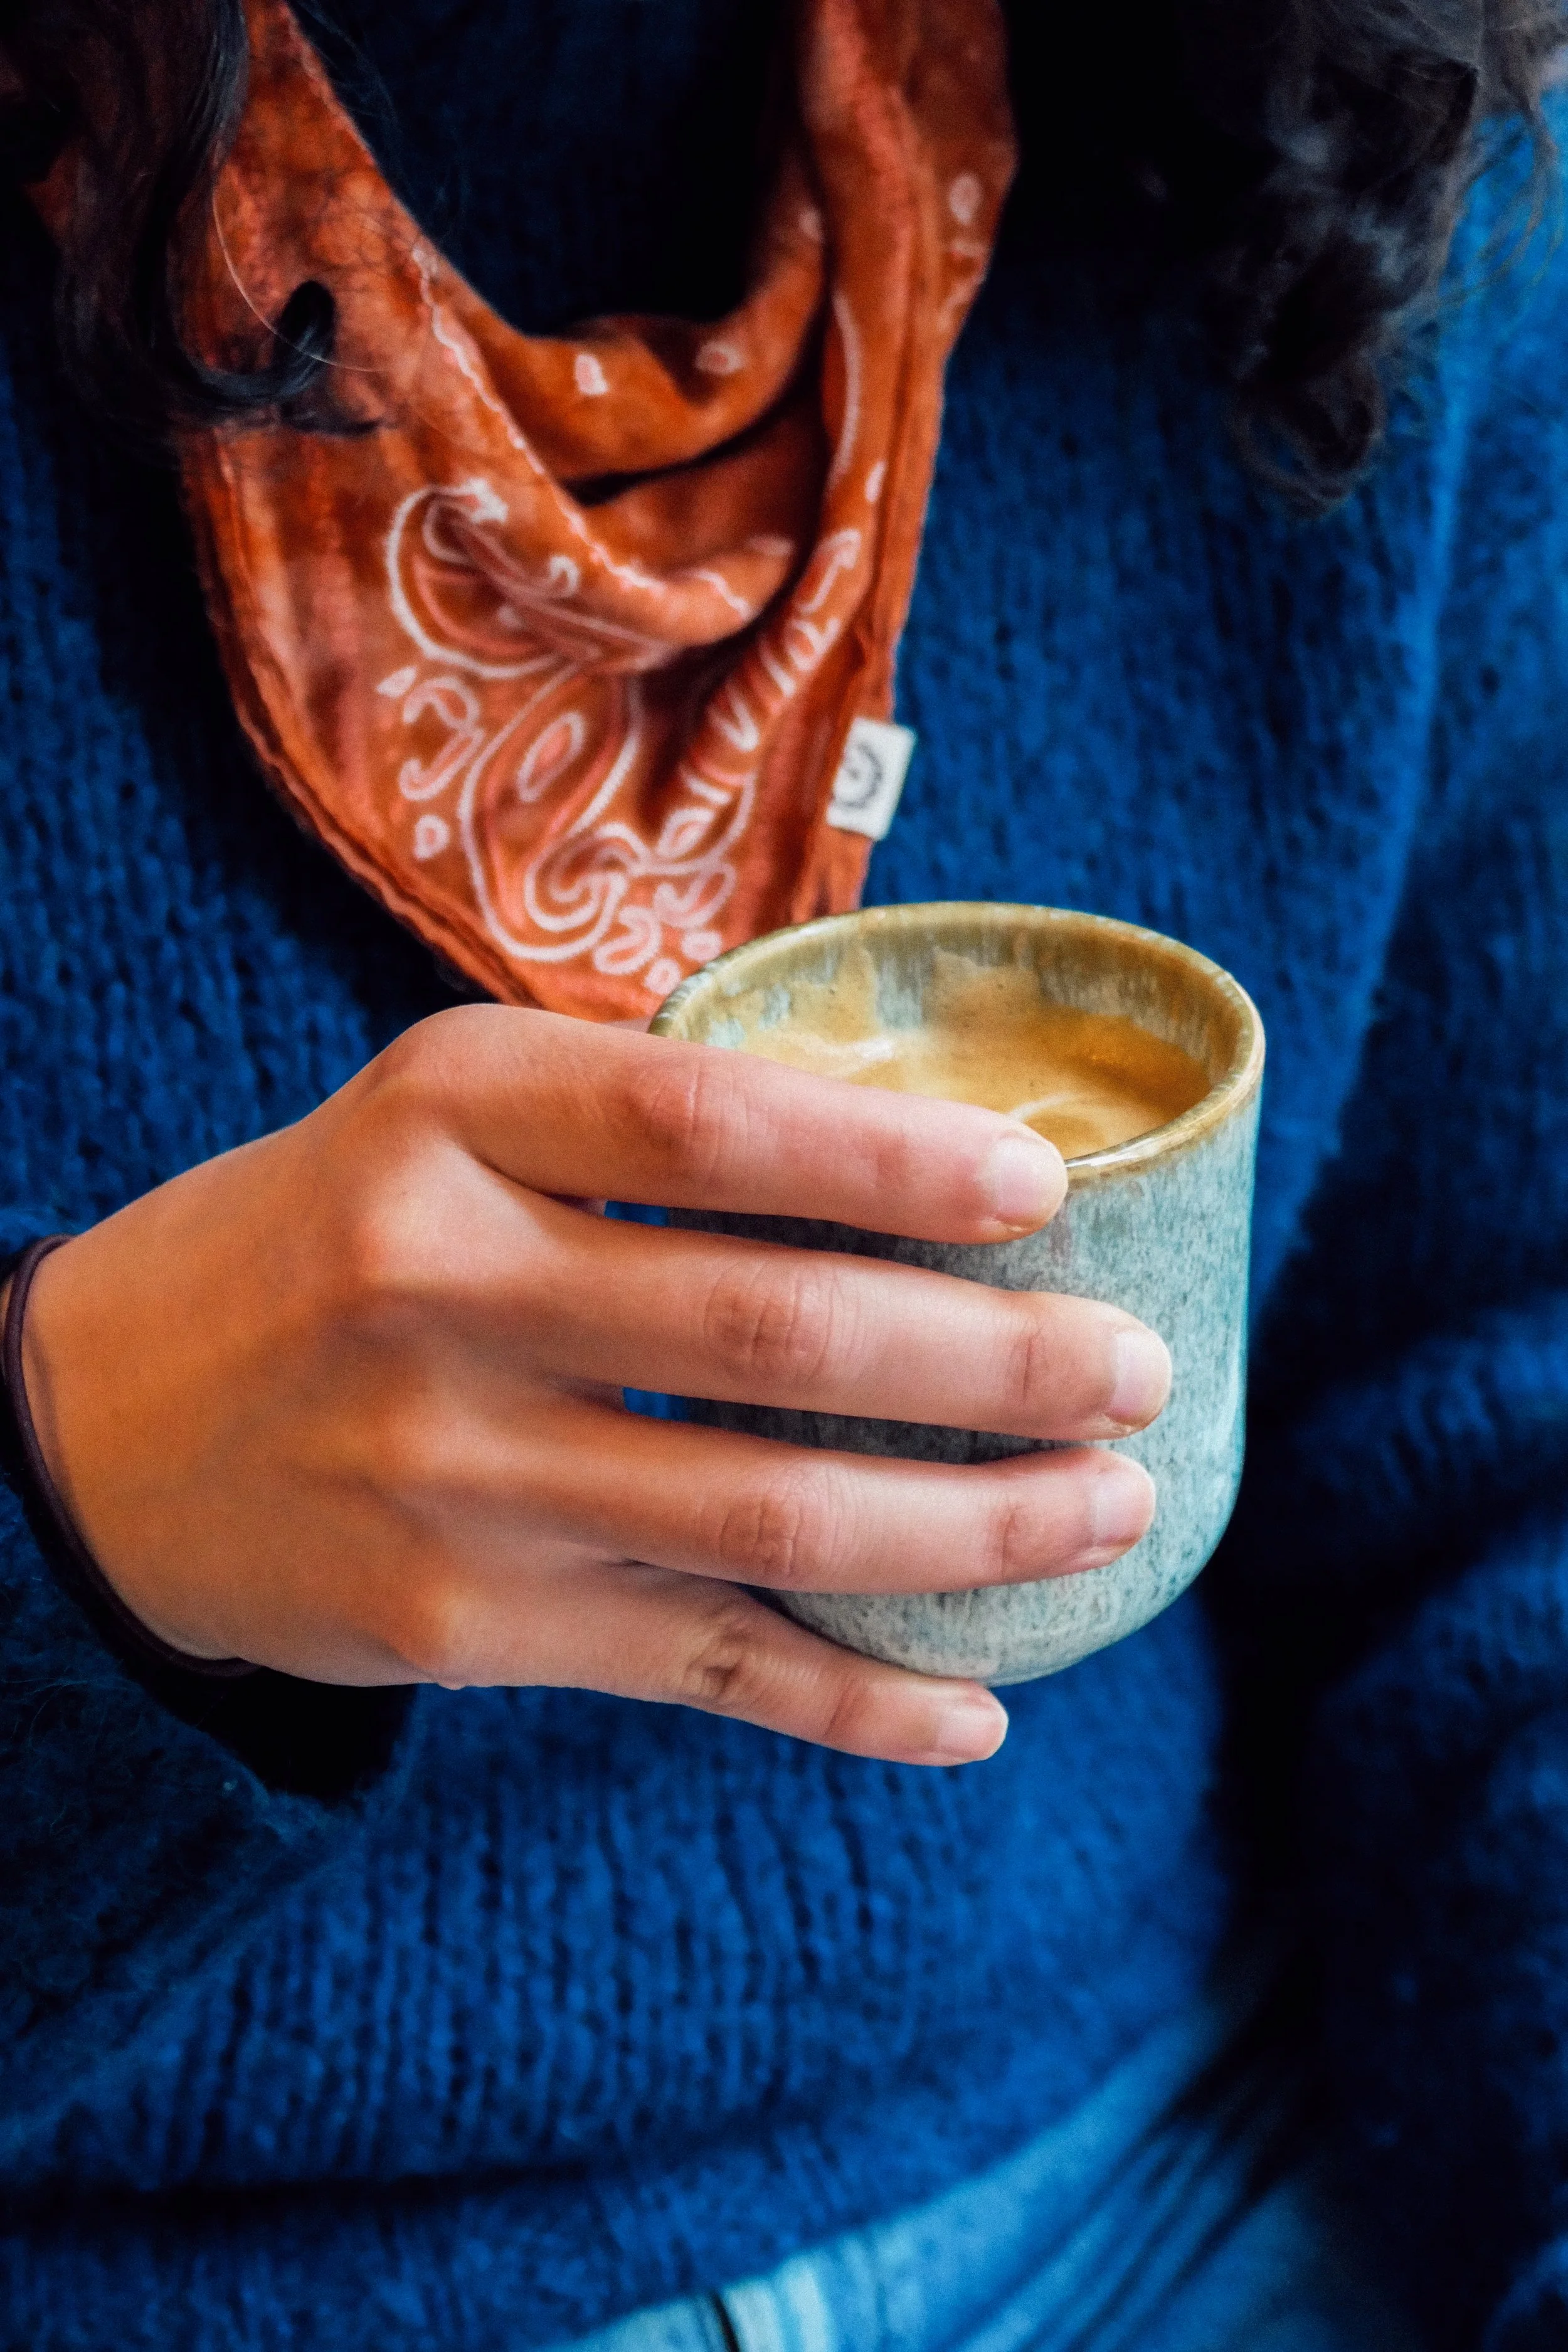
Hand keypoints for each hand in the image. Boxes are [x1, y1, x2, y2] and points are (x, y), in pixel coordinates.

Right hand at [16, 1007, 1168, 1764]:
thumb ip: (636, 1111)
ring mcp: (447, 1472)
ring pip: (766, 1522)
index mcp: (444, 1115)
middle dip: (994, 1364)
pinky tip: (976, 1710)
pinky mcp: (455, 1625)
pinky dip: (854, 1702)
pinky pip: (699, 1666)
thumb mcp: (442, 1116)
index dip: (895, 1159)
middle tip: (1138, 1371)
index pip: (704, 1121)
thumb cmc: (335, 1239)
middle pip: (770, 1334)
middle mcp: (438, 1286)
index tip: (1047, 1189)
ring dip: (974, 1532)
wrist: (101, 1431)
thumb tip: (920, 1138)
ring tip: (1112, 1513)